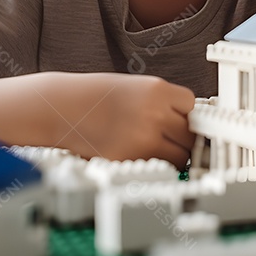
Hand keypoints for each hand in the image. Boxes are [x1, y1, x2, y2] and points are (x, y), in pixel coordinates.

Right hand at [39, 72, 195, 168]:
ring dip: (173, 155)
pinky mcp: (131, 160)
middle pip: (190, 134)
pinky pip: (160, 168)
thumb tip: (191, 123)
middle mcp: (154, 114)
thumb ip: (165, 103)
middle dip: (182, 137)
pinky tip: (142, 154)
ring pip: (181, 156)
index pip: (192, 106)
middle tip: (169, 136)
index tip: (178, 118)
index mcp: (157, 90)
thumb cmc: (98, 96)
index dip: (185, 114)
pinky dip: (156, 165)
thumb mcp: (138, 88)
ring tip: (156, 147)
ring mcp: (143, 139)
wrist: (64, 107)